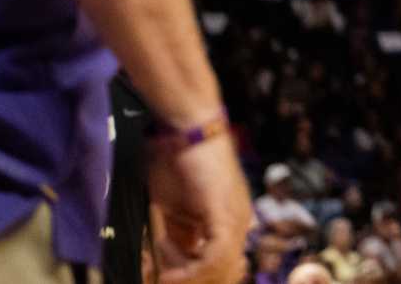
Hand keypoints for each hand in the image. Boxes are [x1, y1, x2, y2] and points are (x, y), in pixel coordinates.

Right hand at [149, 136, 252, 283]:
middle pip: (223, 272)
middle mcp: (240, 223)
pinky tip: (168, 270)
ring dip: (183, 273)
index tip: (164, 275)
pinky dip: (190, 269)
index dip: (193, 275)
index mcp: (231, 222)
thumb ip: (179, 238)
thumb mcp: (176, 211)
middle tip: (160, 274)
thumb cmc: (178, 163)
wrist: (187, 131)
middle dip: (187, 277)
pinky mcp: (226, 214)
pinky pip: (215, 257)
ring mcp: (236, 219)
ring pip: (219, 269)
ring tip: (160, 266)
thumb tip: (170, 266)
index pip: (221, 266)